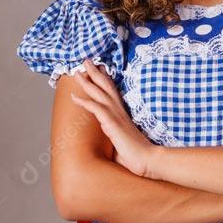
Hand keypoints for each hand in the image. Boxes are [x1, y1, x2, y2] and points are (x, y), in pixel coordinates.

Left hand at [68, 59, 158, 177]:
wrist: (147, 160)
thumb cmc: (136, 156)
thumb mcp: (121, 144)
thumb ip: (113, 138)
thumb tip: (104, 145)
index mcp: (123, 115)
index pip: (113, 92)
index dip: (105, 80)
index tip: (99, 69)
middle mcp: (120, 112)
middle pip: (106, 86)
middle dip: (95, 73)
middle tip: (86, 61)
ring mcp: (116, 116)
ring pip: (100, 93)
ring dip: (88, 81)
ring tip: (77, 72)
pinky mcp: (112, 123)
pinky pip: (96, 108)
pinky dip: (85, 101)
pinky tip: (74, 97)